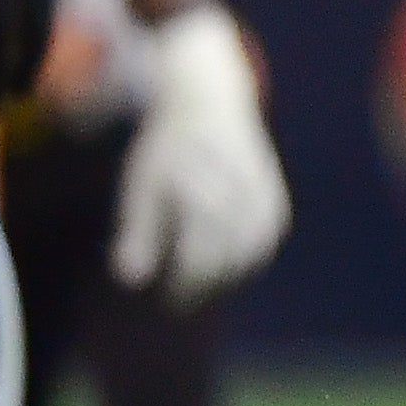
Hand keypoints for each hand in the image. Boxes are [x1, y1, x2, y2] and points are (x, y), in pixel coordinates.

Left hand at [111, 6, 288, 304]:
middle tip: (182, 302)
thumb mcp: (141, 185)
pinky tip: (223, 266)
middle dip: (204, 286)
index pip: (199, 258)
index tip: (169, 302)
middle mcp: (238, 194)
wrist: (209, 103)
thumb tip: (129, 280)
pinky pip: (265, 242)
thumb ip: (136, 233)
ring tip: (200, 285)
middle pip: (226, 261)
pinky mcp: (276, 200)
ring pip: (250, 256)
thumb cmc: (167, 148)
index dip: (185, 287)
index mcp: (202, 190)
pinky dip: (246, 259)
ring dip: (227, 277)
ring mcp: (263, 197)